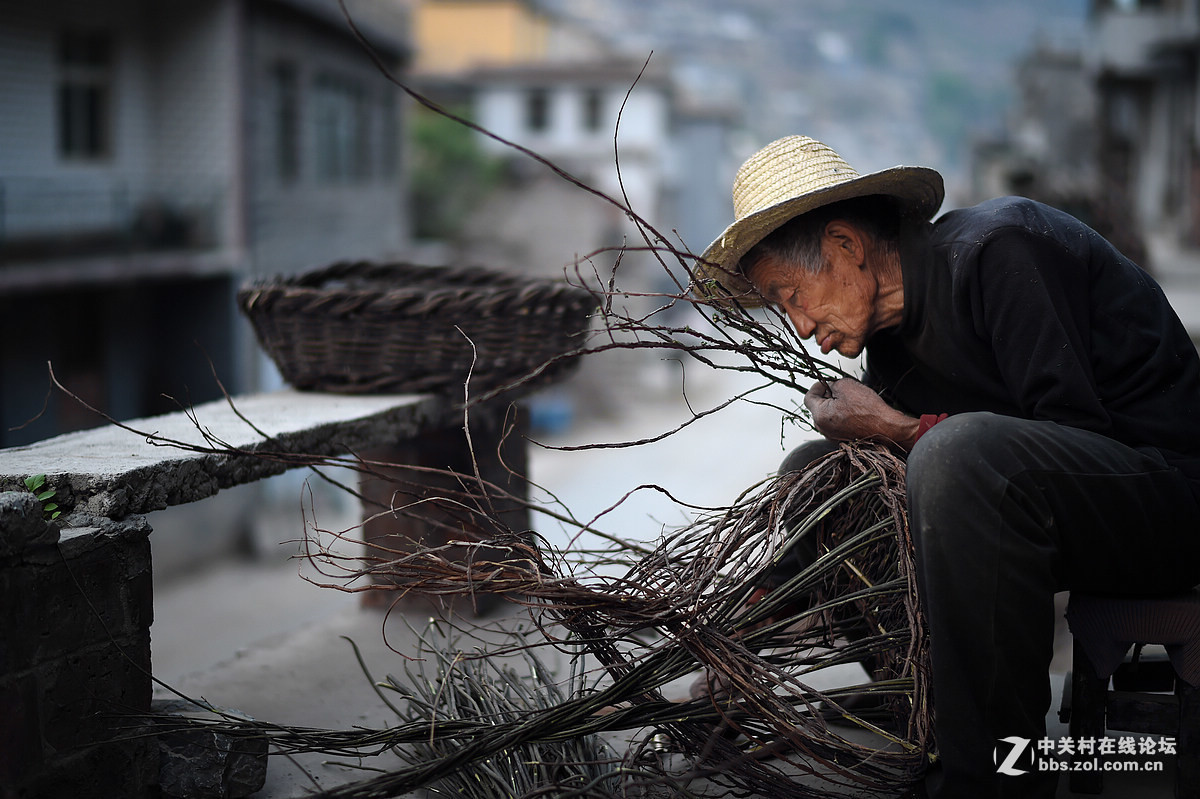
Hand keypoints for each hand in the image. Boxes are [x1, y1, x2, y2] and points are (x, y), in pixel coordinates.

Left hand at [803, 378, 920, 449]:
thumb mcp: (846, 385)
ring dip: (836, 405)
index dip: (817, 386)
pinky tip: (856, 411)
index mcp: (820, 416)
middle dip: (827, 395)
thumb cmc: (868, 410)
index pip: (808, 397)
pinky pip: (837, 423)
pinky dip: (843, 415)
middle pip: (818, 407)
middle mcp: (823, 429)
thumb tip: (829, 386)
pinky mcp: (843, 439)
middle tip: (841, 389)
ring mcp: (832, 436)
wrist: (887, 429)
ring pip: (828, 415)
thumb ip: (832, 384)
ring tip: (851, 400)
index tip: (826, 382)